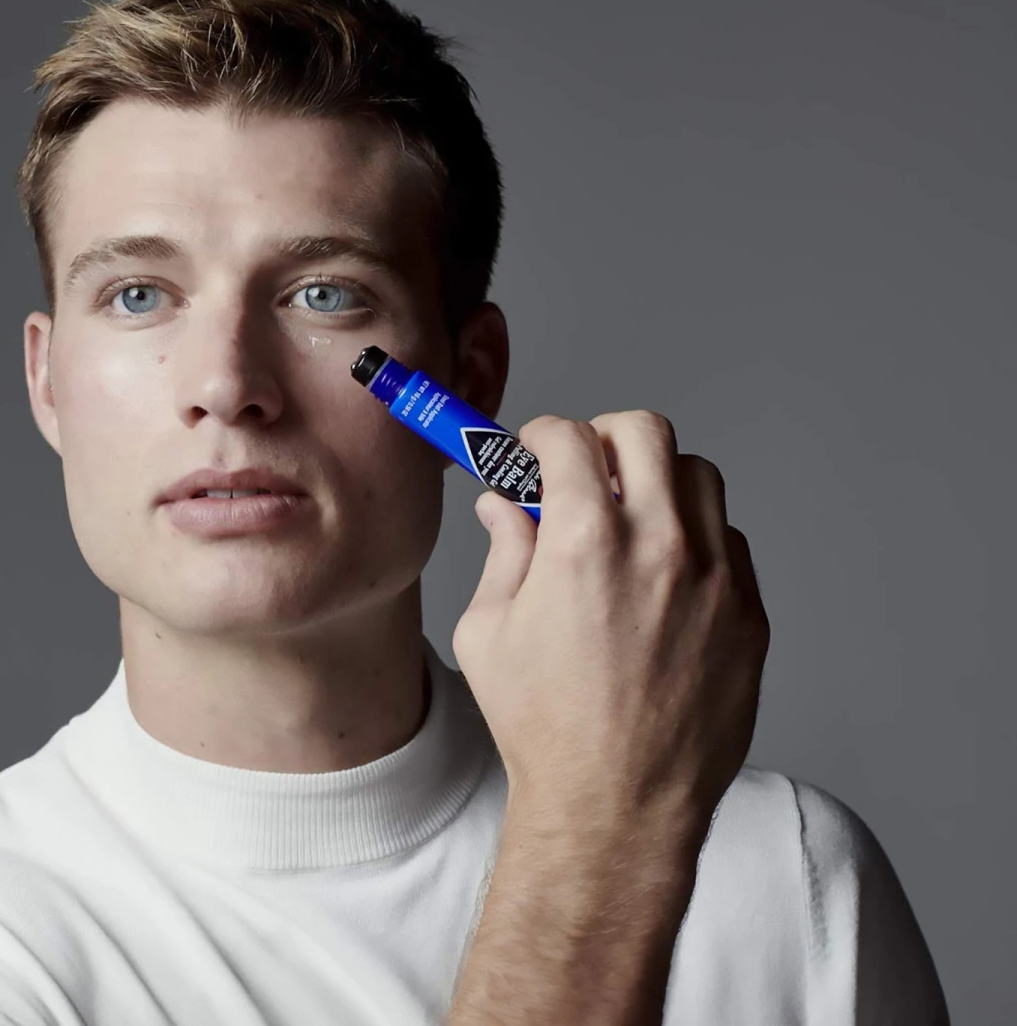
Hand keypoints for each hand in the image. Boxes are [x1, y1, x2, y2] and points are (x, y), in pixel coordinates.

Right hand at [450, 411, 769, 844]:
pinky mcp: (748, 616)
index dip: (543, 435)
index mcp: (582, 542)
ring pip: (699, 476)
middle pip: (645, 431)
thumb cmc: (544, 727)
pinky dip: (695, 538)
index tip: (536, 450)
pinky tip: (665, 577)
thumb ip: (503, 551)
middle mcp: (658, 547)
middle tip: (586, 469)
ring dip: (658, 481)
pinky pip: (728, 541)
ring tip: (631, 520)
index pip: (570, 438)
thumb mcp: (489, 631)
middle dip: (605, 437)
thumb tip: (505, 505)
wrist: (616, 808)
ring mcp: (714, 580)